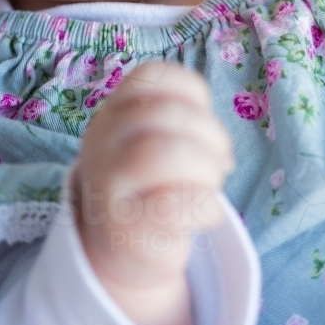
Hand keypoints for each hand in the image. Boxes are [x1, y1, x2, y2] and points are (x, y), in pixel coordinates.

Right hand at [73, 60, 233, 324]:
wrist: (122, 248)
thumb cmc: (154, 183)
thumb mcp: (159, 141)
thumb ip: (185, 126)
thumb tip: (221, 154)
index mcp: (114, 111)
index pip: (151, 76)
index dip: (193, 91)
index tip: (203, 118)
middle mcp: (102, 142)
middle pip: (164, 114)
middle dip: (211, 135)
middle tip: (220, 161)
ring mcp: (107, 186)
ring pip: (162, 154)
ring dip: (206, 170)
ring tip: (210, 186)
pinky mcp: (122, 231)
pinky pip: (172, 208)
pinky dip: (205, 208)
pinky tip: (205, 214)